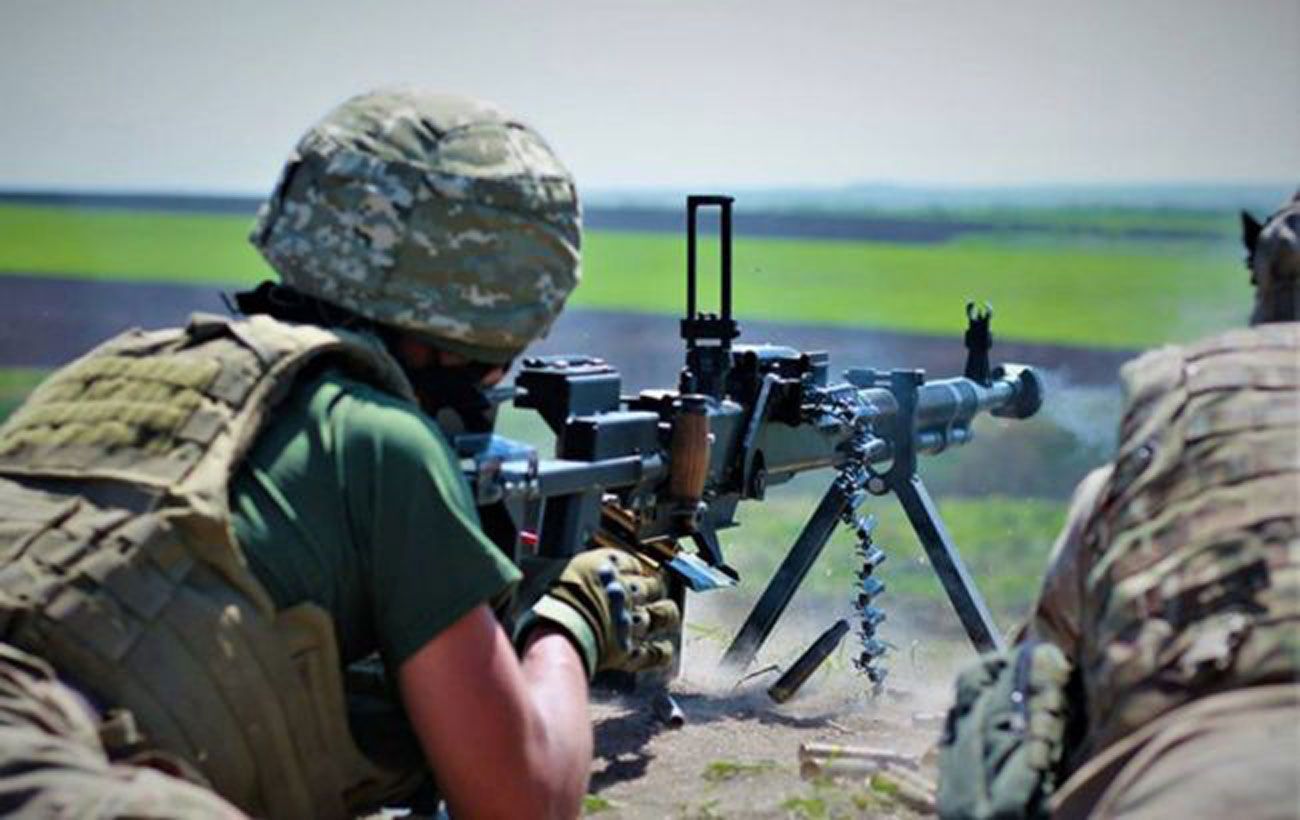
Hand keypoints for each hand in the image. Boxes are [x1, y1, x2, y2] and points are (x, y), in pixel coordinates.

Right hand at [525, 548, 680, 676]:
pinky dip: (663, 653)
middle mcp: (626, 592)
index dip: (630, 568)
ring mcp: (632, 622)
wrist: (557, 631)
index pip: (630, 562)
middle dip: (651, 590)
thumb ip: (550, 569)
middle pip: (652, 585)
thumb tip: (533, 563)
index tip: (628, 572)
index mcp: (608, 567)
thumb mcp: (544, 572)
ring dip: (665, 615)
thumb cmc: (547, 600)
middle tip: (645, 595)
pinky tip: (664, 650)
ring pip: (664, 615)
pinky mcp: (630, 651)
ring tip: (663, 616)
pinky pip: (656, 653)